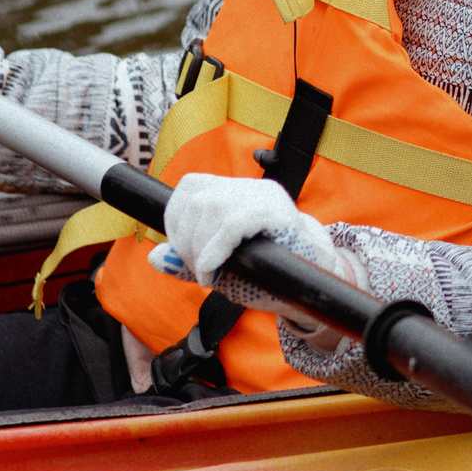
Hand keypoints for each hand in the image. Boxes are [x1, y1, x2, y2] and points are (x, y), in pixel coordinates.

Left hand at [151, 173, 363, 348]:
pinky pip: (233, 224)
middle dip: (185, 240)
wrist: (316, 284)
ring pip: (211, 208)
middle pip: (196, 199)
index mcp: (237, 193)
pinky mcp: (279, 214)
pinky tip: (213, 272)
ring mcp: (267, 198)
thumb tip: (154, 257)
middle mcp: (252, 189)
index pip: (191, 186)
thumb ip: (188, 264)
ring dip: (198, 249)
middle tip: (198, 270)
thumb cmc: (270, 275)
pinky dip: (213, 252)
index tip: (182, 251)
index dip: (175, 218)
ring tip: (208, 274)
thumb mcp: (222, 270)